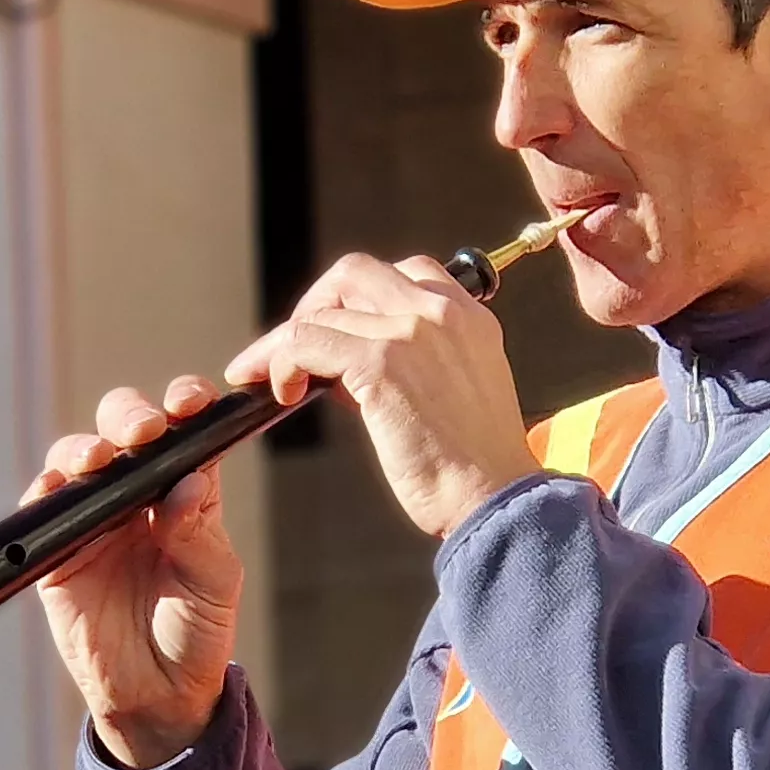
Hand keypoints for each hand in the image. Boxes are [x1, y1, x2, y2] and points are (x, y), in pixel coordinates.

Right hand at [28, 376, 246, 768]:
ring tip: (98, 459)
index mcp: (185, 491)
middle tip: (144, 431)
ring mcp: (93, 517)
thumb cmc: (196, 634)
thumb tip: (186, 481)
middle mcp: (137, 494)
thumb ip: (199, 533)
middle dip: (130, 416)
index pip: (184, 432)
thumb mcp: (214, 584)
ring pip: (79, 456)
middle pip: (125, 429)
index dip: (185, 405)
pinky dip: (46, 490)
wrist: (157, 696)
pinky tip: (56, 487)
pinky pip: (43, 507)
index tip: (191, 402)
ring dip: (84, 447)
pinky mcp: (56, 549)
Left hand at [228, 253, 540, 539]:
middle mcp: (441, 312)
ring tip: (276, 378)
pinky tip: (285, 393)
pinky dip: (281, 363)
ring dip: (284, 342)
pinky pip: (305, 341)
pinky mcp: (380, 362)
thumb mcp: (456, 390)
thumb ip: (412, 362)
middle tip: (297, 348)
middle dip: (315, 304)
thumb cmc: (472, 466)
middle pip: (354, 273)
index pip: (404, 272)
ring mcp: (410, 331)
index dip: (357, 299)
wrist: (493, 497)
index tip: (339, 333)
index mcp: (467, 317)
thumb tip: (345, 365)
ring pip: (321, 309)